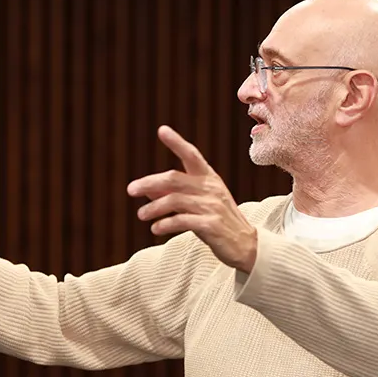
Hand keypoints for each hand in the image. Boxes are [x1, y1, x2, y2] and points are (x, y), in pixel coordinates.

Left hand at [127, 125, 257, 272]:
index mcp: (209, 179)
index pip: (192, 155)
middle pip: (174, 179)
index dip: (177, 142)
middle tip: (130, 190)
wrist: (246, 246)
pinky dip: (165, 224)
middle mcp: (211, 189)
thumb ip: (174, 195)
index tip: (162, 130)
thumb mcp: (197, 204)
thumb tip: (147, 188)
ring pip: (174, 200)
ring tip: (141, 215)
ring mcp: (212, 206)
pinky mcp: (212, 225)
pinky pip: (182, 221)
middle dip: (149, 182)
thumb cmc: (218, 223)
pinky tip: (155, 229)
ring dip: (154, 207)